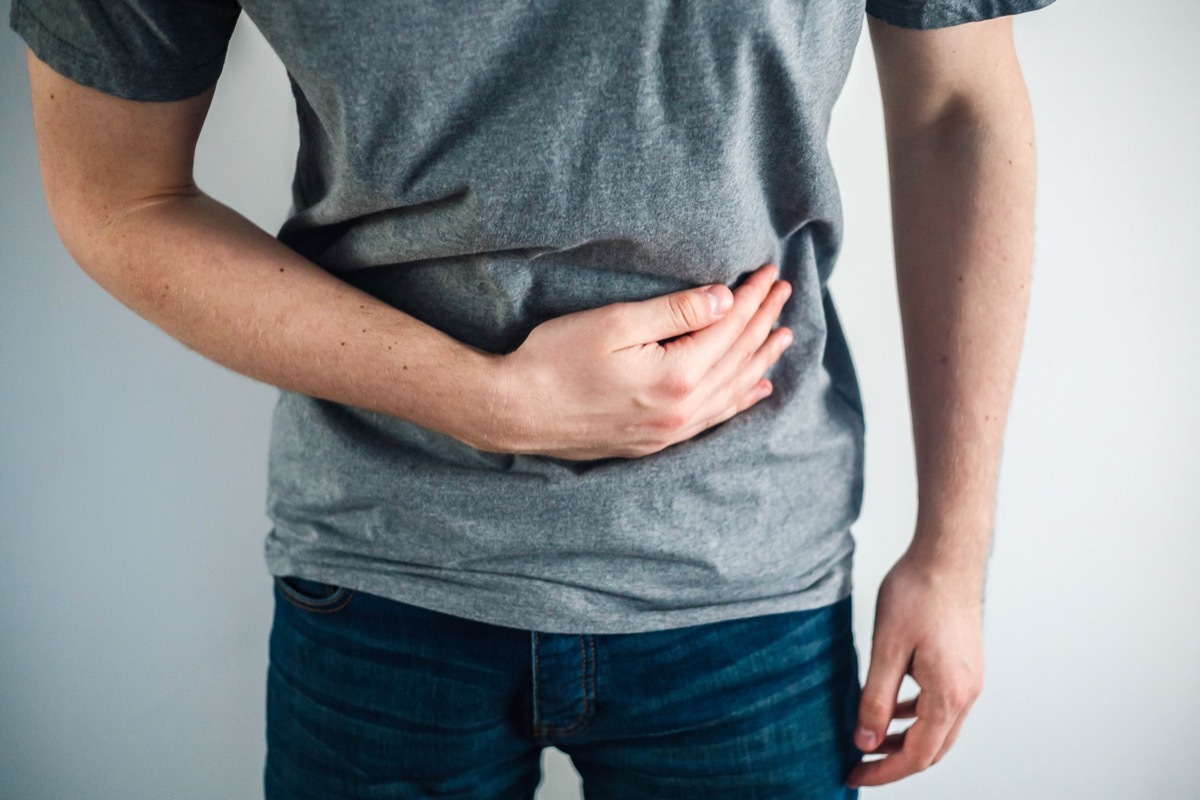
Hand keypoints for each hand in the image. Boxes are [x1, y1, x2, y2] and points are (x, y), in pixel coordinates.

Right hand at [481, 263, 793, 459]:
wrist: (514, 411)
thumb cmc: (553, 361)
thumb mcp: (614, 323)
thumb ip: (675, 311)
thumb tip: (725, 300)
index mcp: (676, 376)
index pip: (729, 328)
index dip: (752, 298)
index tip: (769, 272)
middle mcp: (681, 410)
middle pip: (738, 359)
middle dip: (764, 322)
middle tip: (784, 293)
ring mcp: (669, 431)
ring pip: (732, 391)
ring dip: (760, 359)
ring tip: (783, 336)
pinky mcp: (654, 441)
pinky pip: (713, 419)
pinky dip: (739, 399)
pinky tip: (754, 389)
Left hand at [846, 548, 984, 788]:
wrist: (947, 556)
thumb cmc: (917, 594)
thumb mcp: (886, 649)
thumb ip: (875, 699)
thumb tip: (865, 742)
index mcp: (949, 696)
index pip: (917, 756)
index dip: (883, 772)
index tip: (853, 776)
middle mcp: (967, 695)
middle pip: (932, 750)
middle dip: (894, 763)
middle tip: (858, 766)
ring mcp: (969, 680)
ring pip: (938, 729)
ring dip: (905, 741)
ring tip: (869, 741)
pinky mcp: (964, 666)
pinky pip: (940, 706)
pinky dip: (915, 716)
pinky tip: (891, 709)